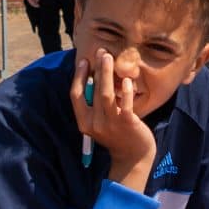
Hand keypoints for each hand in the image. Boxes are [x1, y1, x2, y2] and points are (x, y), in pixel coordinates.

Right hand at [72, 50, 156, 190]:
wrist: (133, 157)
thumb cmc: (117, 135)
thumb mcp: (100, 122)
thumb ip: (95, 104)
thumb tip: (95, 77)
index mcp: (84, 122)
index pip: (75, 96)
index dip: (77, 77)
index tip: (83, 61)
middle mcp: (94, 123)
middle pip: (92, 90)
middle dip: (96, 68)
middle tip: (101, 52)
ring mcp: (110, 124)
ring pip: (106, 95)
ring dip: (107, 74)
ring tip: (109, 58)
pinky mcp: (127, 123)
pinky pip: (125, 104)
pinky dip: (126, 91)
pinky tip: (128, 80)